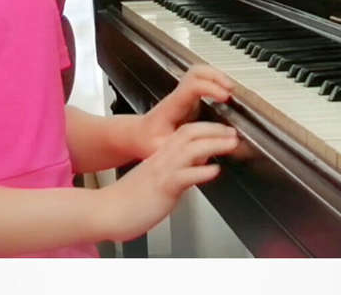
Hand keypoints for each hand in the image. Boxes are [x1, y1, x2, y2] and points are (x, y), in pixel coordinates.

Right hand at [97, 121, 238, 242]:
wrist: (106, 212)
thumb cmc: (128, 202)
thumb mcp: (156, 182)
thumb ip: (176, 174)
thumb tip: (195, 172)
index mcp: (160, 157)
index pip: (185, 132)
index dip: (207, 128)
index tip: (224, 131)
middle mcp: (162, 160)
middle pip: (190, 133)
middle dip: (215, 130)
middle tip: (233, 133)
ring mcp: (162, 172)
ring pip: (190, 149)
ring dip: (214, 144)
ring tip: (231, 144)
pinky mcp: (162, 188)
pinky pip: (184, 176)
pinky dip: (201, 172)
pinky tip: (214, 170)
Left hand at [137, 65, 234, 157]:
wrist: (138, 136)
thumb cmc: (148, 141)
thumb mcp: (163, 149)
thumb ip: (182, 151)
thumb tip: (205, 155)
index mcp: (173, 106)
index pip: (193, 86)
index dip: (211, 88)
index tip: (224, 97)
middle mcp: (179, 96)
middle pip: (197, 71)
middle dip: (216, 76)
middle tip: (230, 89)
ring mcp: (184, 95)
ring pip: (199, 72)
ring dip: (217, 77)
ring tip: (230, 89)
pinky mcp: (189, 98)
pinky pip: (202, 80)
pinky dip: (215, 82)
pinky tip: (223, 93)